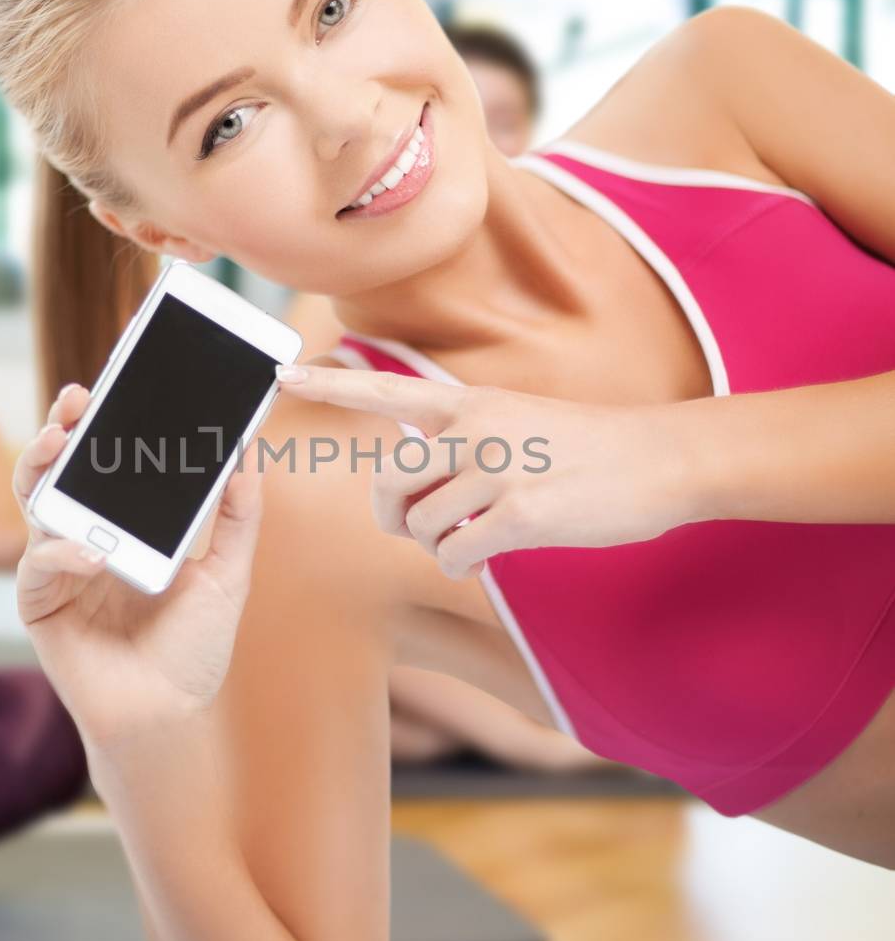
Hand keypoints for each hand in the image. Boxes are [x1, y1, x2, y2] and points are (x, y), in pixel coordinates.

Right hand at [11, 384, 266, 751]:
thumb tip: (252, 452)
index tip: (115, 384)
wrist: (172, 716)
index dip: (106, 423)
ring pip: (35, 505)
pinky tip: (90, 550)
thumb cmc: (193, 649)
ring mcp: (59, 571)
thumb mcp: (227, 572)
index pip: (108, 462)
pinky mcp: (41, 607)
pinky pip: (38, 568)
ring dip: (41, 469)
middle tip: (76, 400)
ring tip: (57, 443)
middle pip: (62, 471)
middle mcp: (85, 540)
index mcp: (125, 526)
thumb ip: (237, 514)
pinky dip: (61, 553)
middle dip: (61, 429)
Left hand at [275, 365, 695, 578]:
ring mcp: (497, 470)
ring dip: (439, 545)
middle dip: (393, 516)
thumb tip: (421, 489)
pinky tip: (491, 556)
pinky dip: (465, 565)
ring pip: (421, 526)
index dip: (330, 386)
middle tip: (421, 529)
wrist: (658, 459)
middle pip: (387, 481)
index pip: (385, 390)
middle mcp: (475, 430)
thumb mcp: (518, 421)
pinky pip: (456, 554)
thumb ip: (464, 442)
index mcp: (470, 403)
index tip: (282, 376)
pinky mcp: (520, 514)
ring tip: (476, 538)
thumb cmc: (588, 448)